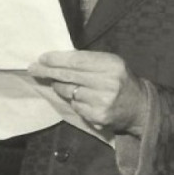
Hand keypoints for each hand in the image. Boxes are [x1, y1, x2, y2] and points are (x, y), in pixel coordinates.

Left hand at [29, 50, 147, 136]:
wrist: (140, 107)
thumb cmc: (120, 80)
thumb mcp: (110, 63)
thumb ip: (87, 61)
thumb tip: (56, 60)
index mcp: (111, 65)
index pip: (76, 60)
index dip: (56, 59)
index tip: (42, 58)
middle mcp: (107, 83)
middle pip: (68, 75)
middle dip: (47, 71)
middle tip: (33, 68)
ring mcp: (102, 101)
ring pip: (68, 92)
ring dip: (60, 87)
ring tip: (61, 83)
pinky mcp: (98, 116)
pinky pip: (75, 106)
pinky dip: (73, 101)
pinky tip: (81, 98)